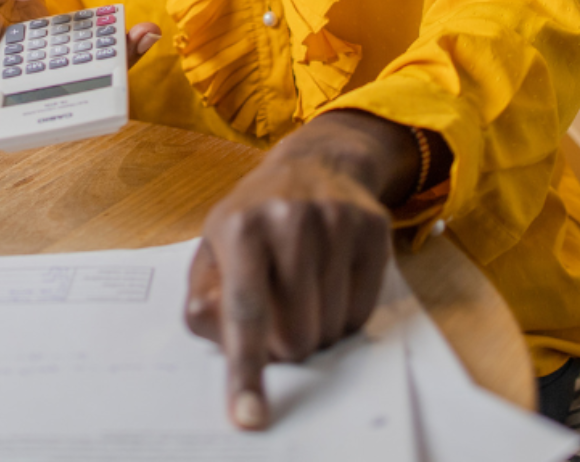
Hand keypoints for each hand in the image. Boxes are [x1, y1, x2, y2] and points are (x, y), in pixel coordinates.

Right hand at [0, 0, 161, 110]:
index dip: (2, 106)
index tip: (29, 119)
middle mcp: (4, 53)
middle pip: (35, 88)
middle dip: (74, 93)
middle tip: (109, 90)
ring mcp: (33, 52)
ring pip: (68, 73)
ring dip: (105, 67)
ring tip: (139, 42)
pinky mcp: (54, 43)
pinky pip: (82, 51)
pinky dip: (110, 46)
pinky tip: (141, 32)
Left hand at [184, 111, 421, 429]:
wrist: (315, 164)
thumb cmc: (255, 218)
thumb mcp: (214, 248)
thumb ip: (206, 298)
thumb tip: (220, 333)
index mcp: (238, 226)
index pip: (244, 312)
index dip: (246, 369)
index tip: (249, 416)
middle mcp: (288, 220)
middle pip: (294, 333)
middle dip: (286, 344)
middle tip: (279, 316)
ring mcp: (336, 222)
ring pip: (331, 329)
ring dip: (316, 330)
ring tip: (304, 293)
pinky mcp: (373, 230)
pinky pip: (362, 313)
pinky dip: (344, 316)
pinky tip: (331, 284)